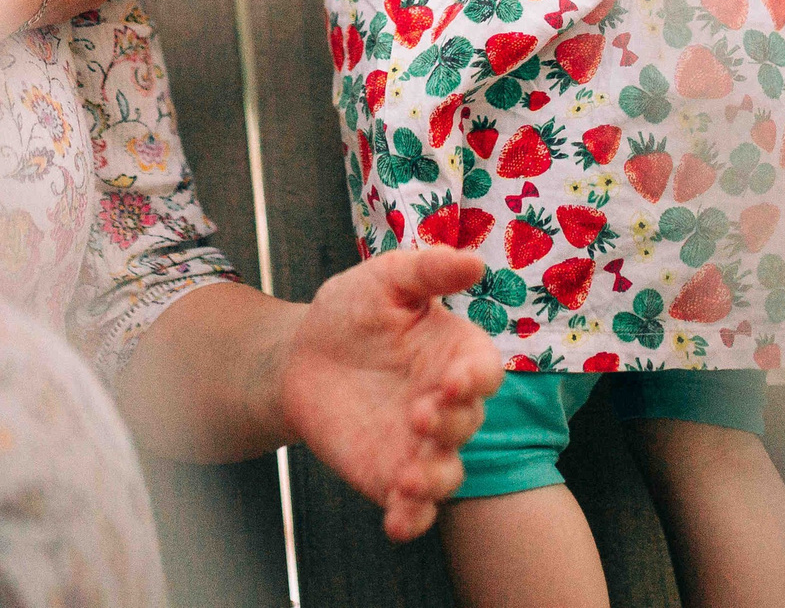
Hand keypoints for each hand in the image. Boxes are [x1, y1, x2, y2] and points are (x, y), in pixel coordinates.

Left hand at [281, 249, 502, 541]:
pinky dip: (410, 519)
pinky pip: (411, 507)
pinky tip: (396, 524)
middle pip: (467, 422)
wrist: (302, 354)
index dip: (476, 377)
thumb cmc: (354, 311)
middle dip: (450, 423)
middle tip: (421, 416)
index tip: (455, 379)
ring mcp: (421, 445)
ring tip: (409, 479)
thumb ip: (427, 270)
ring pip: (447, 473)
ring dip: (435, 480)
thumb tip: (474, 261)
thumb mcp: (385, 280)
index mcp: (456, 354)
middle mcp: (447, 404)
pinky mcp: (389, 475)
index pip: (483, 370)